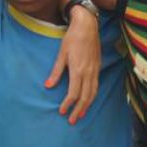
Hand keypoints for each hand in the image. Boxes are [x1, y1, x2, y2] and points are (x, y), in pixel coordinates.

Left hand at [47, 6, 99, 124]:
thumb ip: (56, 72)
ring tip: (81, 115)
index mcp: (78, 70)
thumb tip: (48, 86)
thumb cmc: (72, 38)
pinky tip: (88, 101)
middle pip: (85, 97)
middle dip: (78, 110)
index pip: (73, 93)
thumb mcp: (61, 54)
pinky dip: (92, 96)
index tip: (62, 112)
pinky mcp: (98, 67)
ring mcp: (95, 70)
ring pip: (93, 93)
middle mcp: (88, 72)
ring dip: (87, 106)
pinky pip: (96, 86)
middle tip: (72, 121)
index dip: (68, 104)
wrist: (87, 25)